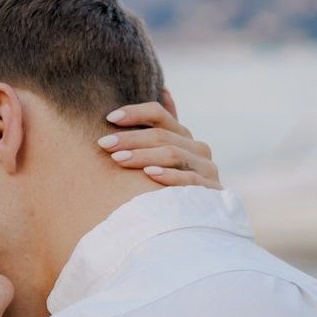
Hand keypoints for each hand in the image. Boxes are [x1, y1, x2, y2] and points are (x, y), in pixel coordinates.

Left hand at [98, 92, 220, 187]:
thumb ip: (163, 130)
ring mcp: (207, 168)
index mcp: (184, 137)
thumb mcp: (164, 159)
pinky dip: (169, 175)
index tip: (110, 117)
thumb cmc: (172, 188)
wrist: (202, 226)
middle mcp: (198, 149)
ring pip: (173, 154)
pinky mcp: (211, 191)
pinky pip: (189, 179)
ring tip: (119, 159)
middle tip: (104, 144)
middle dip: (130, 138)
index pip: (159, 115)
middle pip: (162, 135)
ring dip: (143, 156)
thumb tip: (163, 90)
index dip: (135, 112)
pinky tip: (149, 174)